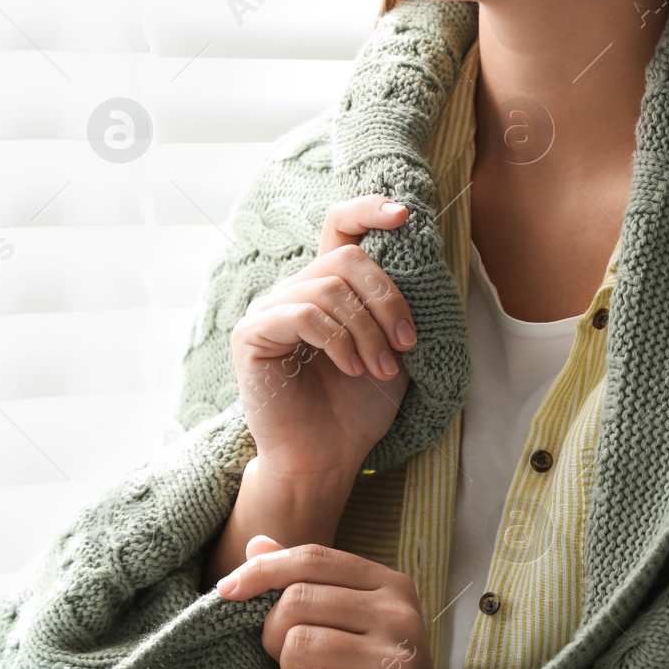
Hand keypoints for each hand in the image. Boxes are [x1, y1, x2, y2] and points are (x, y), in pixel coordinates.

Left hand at [215, 535, 467, 668]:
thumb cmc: (374, 664)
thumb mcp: (352, 614)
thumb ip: (306, 579)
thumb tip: (256, 544)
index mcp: (390, 584)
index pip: (312, 558)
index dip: (262, 570)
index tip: (226, 589)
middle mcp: (398, 615)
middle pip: (297, 600)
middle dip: (274, 634)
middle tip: (291, 658)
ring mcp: (396, 660)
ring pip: (298, 646)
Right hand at [230, 195, 415, 479]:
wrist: (327, 458)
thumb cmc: (358, 407)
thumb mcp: (391, 346)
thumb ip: (394, 302)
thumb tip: (417, 255)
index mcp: (327, 287)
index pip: (338, 226)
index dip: (368, 210)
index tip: (403, 215)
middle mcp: (294, 290)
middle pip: (346, 257)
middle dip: (387, 298)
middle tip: (406, 343)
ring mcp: (269, 310)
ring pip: (329, 287)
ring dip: (368, 331)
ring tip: (381, 369)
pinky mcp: (251, 335)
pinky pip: (303, 314)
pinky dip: (339, 341)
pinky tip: (352, 369)